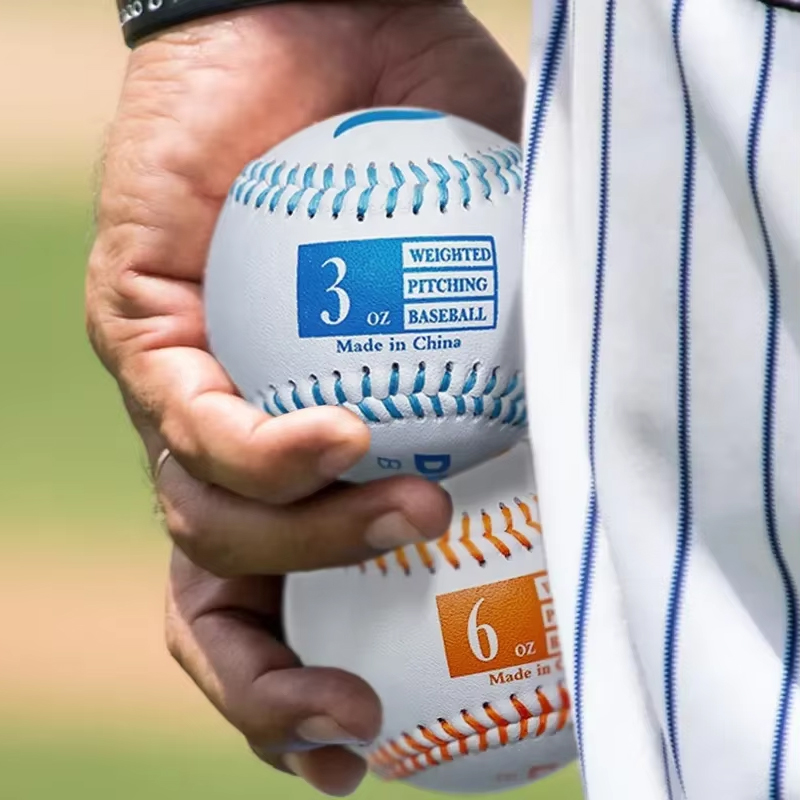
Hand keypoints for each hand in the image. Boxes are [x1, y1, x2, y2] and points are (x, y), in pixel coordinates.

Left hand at [87, 1, 523, 794]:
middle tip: (355, 725)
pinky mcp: (136, 321)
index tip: (366, 744)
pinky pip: (188, 420)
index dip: (297, 690)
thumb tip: (597, 416)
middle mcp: (220, 437)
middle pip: (214, 602)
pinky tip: (349, 431)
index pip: (273, 598)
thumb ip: (529, 345)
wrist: (322, 23)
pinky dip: (273, 452)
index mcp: (292, 449)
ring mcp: (174, 385)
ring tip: (415, 512)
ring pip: (204, 527)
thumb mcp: (498, 262)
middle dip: (268, 690)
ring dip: (314, 553)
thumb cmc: (421, 138)